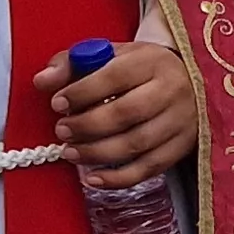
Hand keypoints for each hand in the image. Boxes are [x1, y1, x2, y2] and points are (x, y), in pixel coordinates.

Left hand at [31, 40, 197, 190]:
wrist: (191, 82)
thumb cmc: (143, 69)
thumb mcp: (112, 56)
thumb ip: (73, 64)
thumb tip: (41, 81)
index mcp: (152, 61)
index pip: (115, 76)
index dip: (82, 92)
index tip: (58, 102)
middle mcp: (172, 90)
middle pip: (127, 113)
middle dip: (87, 125)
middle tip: (62, 131)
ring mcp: (181, 121)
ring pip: (136, 144)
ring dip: (97, 153)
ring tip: (70, 152)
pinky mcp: (182, 147)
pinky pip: (149, 168)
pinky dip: (118, 178)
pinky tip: (93, 178)